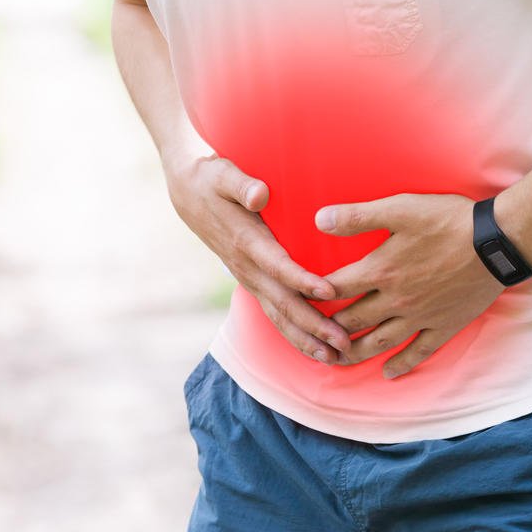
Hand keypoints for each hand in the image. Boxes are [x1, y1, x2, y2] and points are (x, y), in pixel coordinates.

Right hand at [165, 151, 351, 363]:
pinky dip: (294, 334)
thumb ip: (242, 184)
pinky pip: (274, 313)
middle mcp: (247, 268)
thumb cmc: (211, 179)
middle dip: (313, 325)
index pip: (277, 266)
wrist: (188, 194)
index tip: (329, 292)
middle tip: (343, 342)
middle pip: (283, 303)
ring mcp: (249, 279)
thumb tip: (259, 194)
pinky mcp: (252, 282)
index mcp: (246, 242)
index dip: (302, 281)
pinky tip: (316, 349)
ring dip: (306, 339)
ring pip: (278, 316)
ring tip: (335, 357)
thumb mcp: (223, 174)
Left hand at [317, 193, 506, 378]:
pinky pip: (418, 352)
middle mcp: (396, 299)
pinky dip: (401, 364)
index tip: (298, 300)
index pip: (336, 287)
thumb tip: (319, 220)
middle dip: (329, 329)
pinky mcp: (444, 325)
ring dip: (355, 353)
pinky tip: (388, 373)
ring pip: (380, 342)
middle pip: (352, 320)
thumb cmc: (449, 220)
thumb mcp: (401, 208)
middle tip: (312, 336)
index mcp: (381, 269)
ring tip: (338, 360)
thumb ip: (358, 216)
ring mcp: (420, 316)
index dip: (314, 294)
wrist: (498, 242)